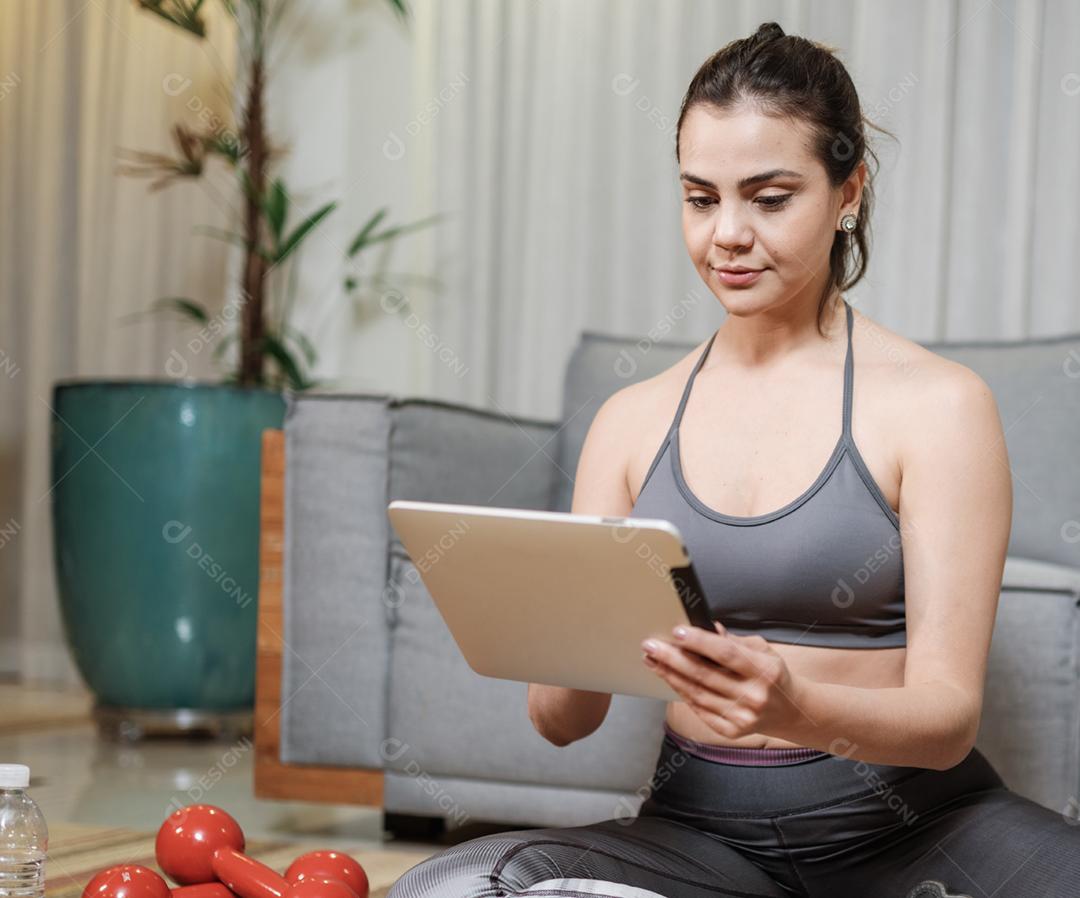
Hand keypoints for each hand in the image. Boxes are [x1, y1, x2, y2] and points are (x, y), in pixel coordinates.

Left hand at [641, 620, 804, 740]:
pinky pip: (699, 709)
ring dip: (670, 675)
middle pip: (704, 674)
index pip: (726, 653)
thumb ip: (734, 641)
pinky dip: (682, 692)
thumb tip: (705, 628)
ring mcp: (742, 716)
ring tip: (652, 660)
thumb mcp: (762, 650)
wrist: (789, 711)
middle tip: (650, 645)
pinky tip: (669, 678)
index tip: (677, 631)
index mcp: (764, 670)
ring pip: (696, 693)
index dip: (700, 642)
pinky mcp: (731, 731)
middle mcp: (754, 695)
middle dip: (672, 658)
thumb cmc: (771, 674)